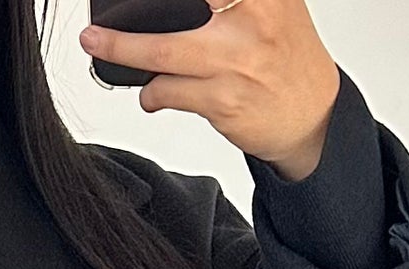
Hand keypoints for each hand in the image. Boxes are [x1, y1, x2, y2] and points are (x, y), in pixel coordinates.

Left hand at [80, 0, 338, 179]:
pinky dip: (151, 93)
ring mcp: (235, 64)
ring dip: (122, 49)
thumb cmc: (287, 55)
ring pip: (162, 53)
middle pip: (177, 7)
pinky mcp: (223, 103)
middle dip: (129, 22)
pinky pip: (170, 92)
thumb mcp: (277, 4)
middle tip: (94, 21)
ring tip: (98, 44)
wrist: (314, 116)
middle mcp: (251, 22)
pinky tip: (150, 92)